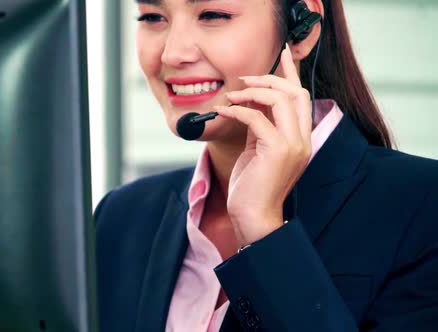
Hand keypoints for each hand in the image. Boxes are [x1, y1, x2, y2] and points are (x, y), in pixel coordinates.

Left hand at [213, 44, 312, 245]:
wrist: (252, 217)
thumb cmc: (251, 186)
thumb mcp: (257, 150)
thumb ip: (260, 127)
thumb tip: (250, 104)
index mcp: (301, 138)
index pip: (301, 97)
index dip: (291, 73)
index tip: (283, 52)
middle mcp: (303, 139)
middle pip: (295, 93)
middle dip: (269, 79)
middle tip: (245, 79)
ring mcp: (294, 145)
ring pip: (283, 100)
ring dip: (254, 92)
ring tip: (233, 95)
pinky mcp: (279, 151)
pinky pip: (258, 118)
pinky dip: (239, 111)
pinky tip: (224, 111)